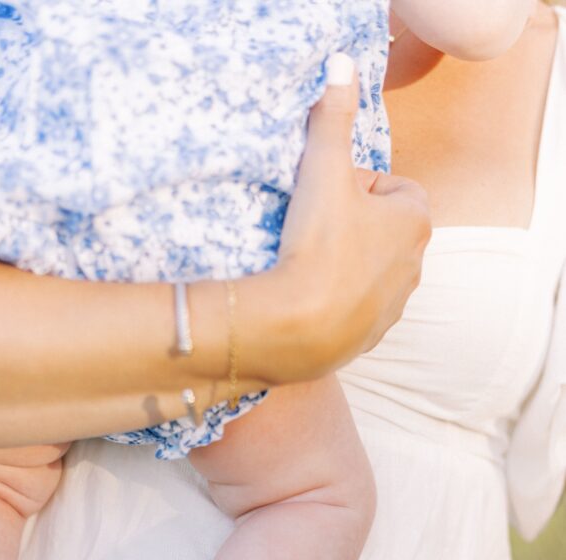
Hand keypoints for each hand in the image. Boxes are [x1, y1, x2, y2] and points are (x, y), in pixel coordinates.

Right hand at [259, 56, 430, 383]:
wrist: (299, 329)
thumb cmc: (317, 246)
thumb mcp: (323, 170)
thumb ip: (333, 117)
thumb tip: (342, 65)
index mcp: (415, 221)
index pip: (394, 188)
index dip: (357, 187)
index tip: (327, 197)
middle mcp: (416, 264)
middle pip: (383, 229)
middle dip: (353, 225)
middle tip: (313, 229)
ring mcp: (395, 305)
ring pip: (371, 270)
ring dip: (345, 263)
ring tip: (307, 265)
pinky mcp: (372, 337)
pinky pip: (357, 307)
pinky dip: (338, 301)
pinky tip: (308, 297)